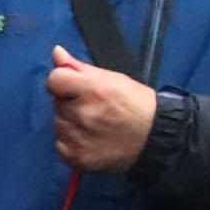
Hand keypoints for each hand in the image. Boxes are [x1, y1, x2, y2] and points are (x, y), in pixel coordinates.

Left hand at [45, 49, 158, 175]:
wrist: (154, 140)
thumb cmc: (137, 107)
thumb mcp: (114, 79)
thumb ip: (80, 67)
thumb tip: (57, 52)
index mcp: (93, 90)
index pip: (55, 79)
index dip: (64, 80)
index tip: (74, 86)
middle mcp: (82, 114)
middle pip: (57, 102)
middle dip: (71, 102)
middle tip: (93, 108)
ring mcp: (77, 138)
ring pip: (58, 123)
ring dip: (70, 123)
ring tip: (94, 125)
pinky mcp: (76, 157)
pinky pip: (61, 144)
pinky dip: (71, 142)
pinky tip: (90, 139)